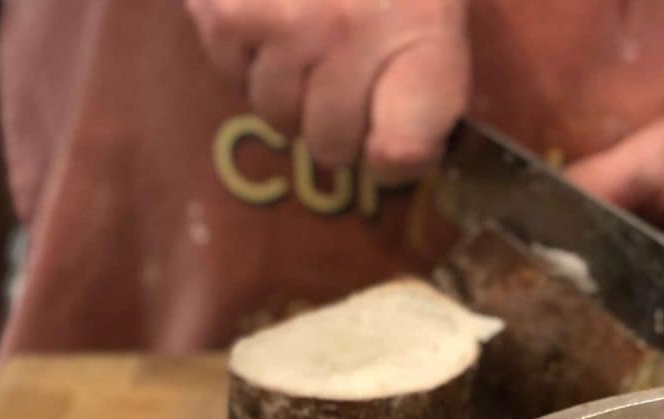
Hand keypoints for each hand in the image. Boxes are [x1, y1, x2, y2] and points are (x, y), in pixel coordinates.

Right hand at [187, 0, 469, 179]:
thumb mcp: (434, 22)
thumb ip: (424, 106)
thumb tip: (392, 160)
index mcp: (422, 36)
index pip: (404, 147)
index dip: (393, 156)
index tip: (389, 144)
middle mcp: (352, 33)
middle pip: (331, 146)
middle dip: (335, 120)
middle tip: (344, 64)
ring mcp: (287, 24)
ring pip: (277, 116)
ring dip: (287, 88)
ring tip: (305, 32)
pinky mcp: (228, 14)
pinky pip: (232, 79)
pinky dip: (244, 57)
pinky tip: (268, 13)